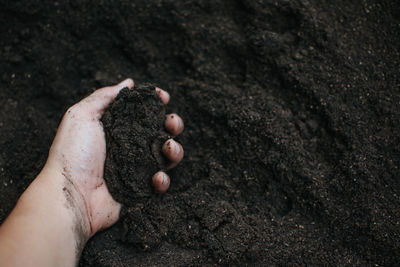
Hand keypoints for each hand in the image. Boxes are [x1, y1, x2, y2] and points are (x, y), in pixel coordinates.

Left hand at [45, 79, 183, 236]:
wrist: (71, 195)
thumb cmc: (73, 154)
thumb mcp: (81, 116)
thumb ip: (104, 96)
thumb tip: (128, 82)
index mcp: (117, 128)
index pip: (143, 112)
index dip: (156, 103)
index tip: (163, 97)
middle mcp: (130, 147)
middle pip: (161, 131)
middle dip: (172, 123)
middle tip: (171, 122)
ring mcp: (137, 169)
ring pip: (167, 156)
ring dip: (175, 149)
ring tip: (168, 147)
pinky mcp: (141, 189)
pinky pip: (161, 183)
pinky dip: (164, 179)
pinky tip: (155, 177)